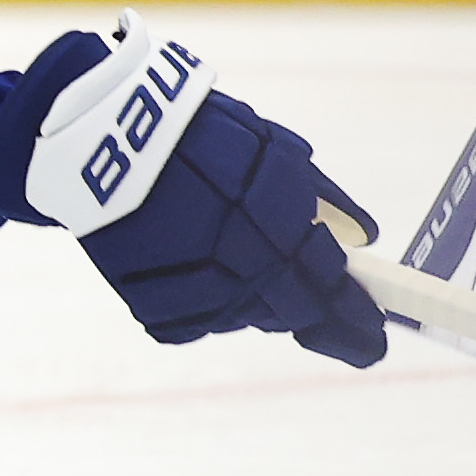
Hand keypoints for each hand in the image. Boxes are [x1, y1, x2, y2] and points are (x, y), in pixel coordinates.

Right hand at [0, 13, 385, 368]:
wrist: (103, 139)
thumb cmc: (199, 135)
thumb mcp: (271, 149)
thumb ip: (323, 198)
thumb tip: (366, 238)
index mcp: (273, 213)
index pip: (326, 281)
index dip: (354, 315)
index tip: (372, 339)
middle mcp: (234, 254)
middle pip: (290, 311)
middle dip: (313, 318)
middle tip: (327, 321)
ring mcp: (188, 281)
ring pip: (241, 318)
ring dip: (253, 303)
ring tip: (232, 264)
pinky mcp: (146, 300)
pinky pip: (191, 323)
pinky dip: (201, 308)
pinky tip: (193, 273)